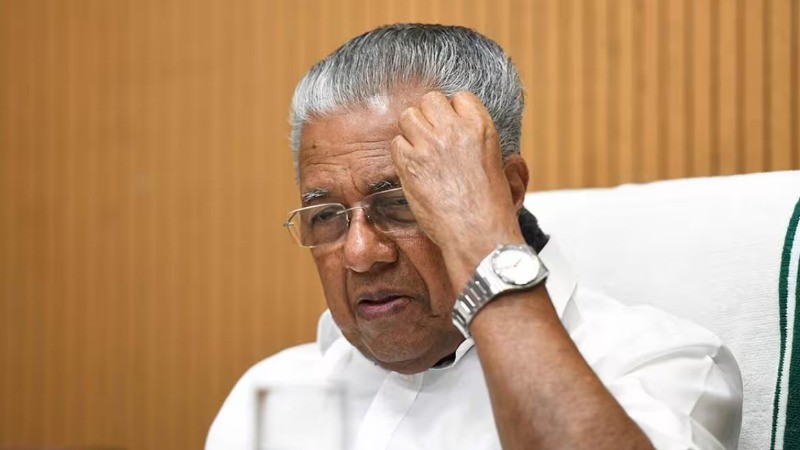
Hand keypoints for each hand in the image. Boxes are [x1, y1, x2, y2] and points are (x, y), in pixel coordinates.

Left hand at [391, 91, 523, 277]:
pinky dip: (401, 154)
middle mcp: (454, 130)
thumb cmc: (493, 211)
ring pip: (408, 116)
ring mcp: (430, 145)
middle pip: (430, 100)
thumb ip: (507, 162)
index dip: (453, 112)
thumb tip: (514, 160)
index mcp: (481, 128)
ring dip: (412, 132)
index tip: (453, 128)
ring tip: (420, 152)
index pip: (460, 97)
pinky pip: (396, 143)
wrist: (476, 236)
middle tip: (432, 139)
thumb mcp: (507, 177)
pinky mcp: (410, 163)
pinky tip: (412, 168)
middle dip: (429, 117)